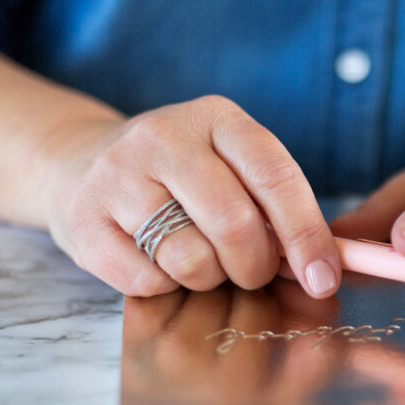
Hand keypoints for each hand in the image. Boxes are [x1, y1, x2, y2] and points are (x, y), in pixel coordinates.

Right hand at [41, 95, 339, 297]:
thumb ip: (275, 207)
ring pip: (191, 259)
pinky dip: (166, 285)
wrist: (80, 161)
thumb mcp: (231, 166)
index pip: (275, 176)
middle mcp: (163, 138)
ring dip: (209, 277)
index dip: (306, 234)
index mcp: (217, 119)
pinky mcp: (83, 221)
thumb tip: (322, 267)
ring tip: (199, 257)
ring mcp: (117, 177)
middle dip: (255, 265)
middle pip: (235, 225)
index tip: (324, 278)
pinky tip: (157, 260)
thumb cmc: (182, 175)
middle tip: (252, 271)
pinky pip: (148, 281)